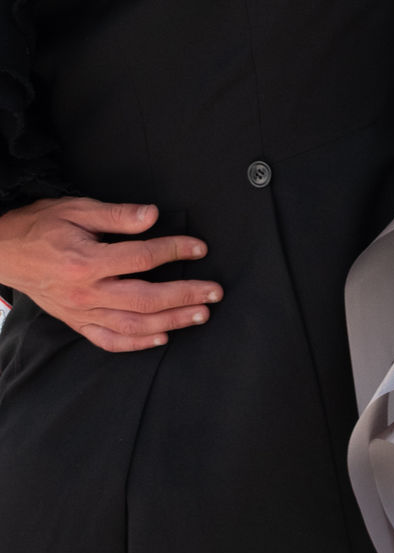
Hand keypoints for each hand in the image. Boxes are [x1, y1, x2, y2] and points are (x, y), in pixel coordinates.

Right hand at [0, 198, 221, 352]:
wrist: (5, 252)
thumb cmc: (42, 226)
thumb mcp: (77, 209)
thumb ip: (117, 214)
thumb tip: (152, 216)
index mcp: (87, 261)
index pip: (141, 258)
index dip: (175, 251)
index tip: (200, 248)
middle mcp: (86, 292)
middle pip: (145, 299)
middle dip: (184, 296)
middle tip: (215, 292)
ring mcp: (81, 312)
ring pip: (132, 325)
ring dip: (171, 322)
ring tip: (200, 315)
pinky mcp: (76, 322)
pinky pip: (109, 340)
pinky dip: (137, 344)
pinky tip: (161, 338)